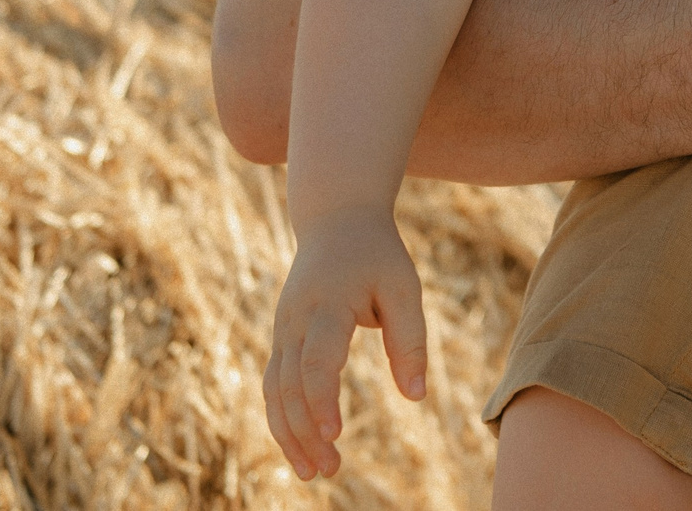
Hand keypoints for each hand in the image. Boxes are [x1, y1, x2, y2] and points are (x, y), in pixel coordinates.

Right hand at [264, 210, 428, 480]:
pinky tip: (300, 447)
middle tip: (330, 469)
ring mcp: (283, 329)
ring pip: (274, 390)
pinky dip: (282, 418)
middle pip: (290, 384)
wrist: (336, 220)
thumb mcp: (404, 287)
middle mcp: (296, 319)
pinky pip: (274, 384)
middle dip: (306, 431)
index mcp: (328, 304)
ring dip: (289, 433)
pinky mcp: (281, 338)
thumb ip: (410, 340)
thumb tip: (416, 396)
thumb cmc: (378, 255)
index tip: (335, 434)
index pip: (317, 359)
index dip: (322, 399)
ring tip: (314, 471)